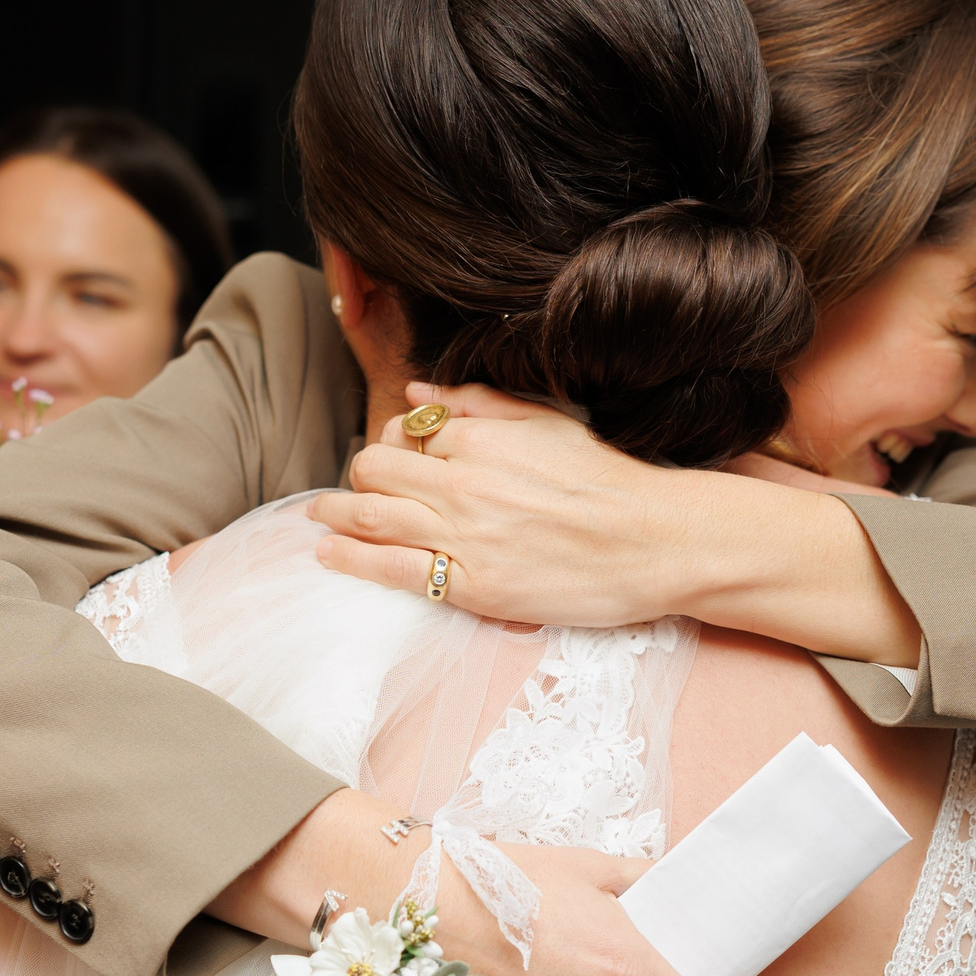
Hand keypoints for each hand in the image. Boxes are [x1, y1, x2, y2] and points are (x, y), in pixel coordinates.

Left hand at [308, 382, 914, 662]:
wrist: (653, 541)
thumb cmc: (607, 482)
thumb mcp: (547, 421)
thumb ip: (478, 401)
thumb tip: (418, 391)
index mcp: (480, 434)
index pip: (404, 430)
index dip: (390, 443)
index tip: (390, 457)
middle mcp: (462, 479)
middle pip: (374, 468)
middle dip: (358, 477)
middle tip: (352, 491)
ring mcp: (462, 533)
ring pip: (369, 514)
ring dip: (334, 514)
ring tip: (322, 518)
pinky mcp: (470, 584)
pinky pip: (391, 568)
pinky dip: (350, 559)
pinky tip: (330, 554)